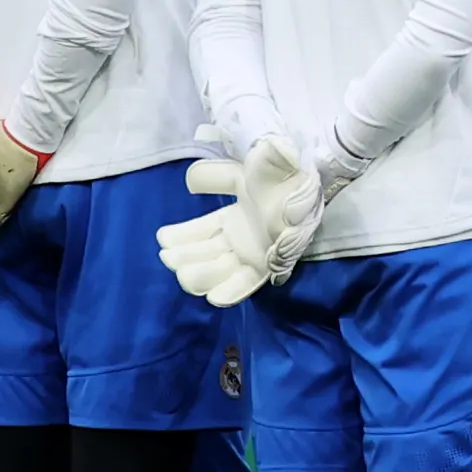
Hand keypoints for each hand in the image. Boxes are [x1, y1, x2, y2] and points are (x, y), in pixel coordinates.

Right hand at [153, 139, 318, 309]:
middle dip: (183, 258)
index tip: (162, 239)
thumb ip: (216, 176)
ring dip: (199, 275)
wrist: (310, 190)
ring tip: (183, 272)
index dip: (178, 237)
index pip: (197, 232)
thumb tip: (189, 180)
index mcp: (231, 219)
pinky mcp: (269, 267)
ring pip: (217, 272)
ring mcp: (252, 255)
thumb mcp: (244, 174)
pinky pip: (245, 285)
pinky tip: (213, 296)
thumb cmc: (280, 179)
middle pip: (202, 255)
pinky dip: (230, 292)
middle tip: (169, 257)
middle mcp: (238, 240)